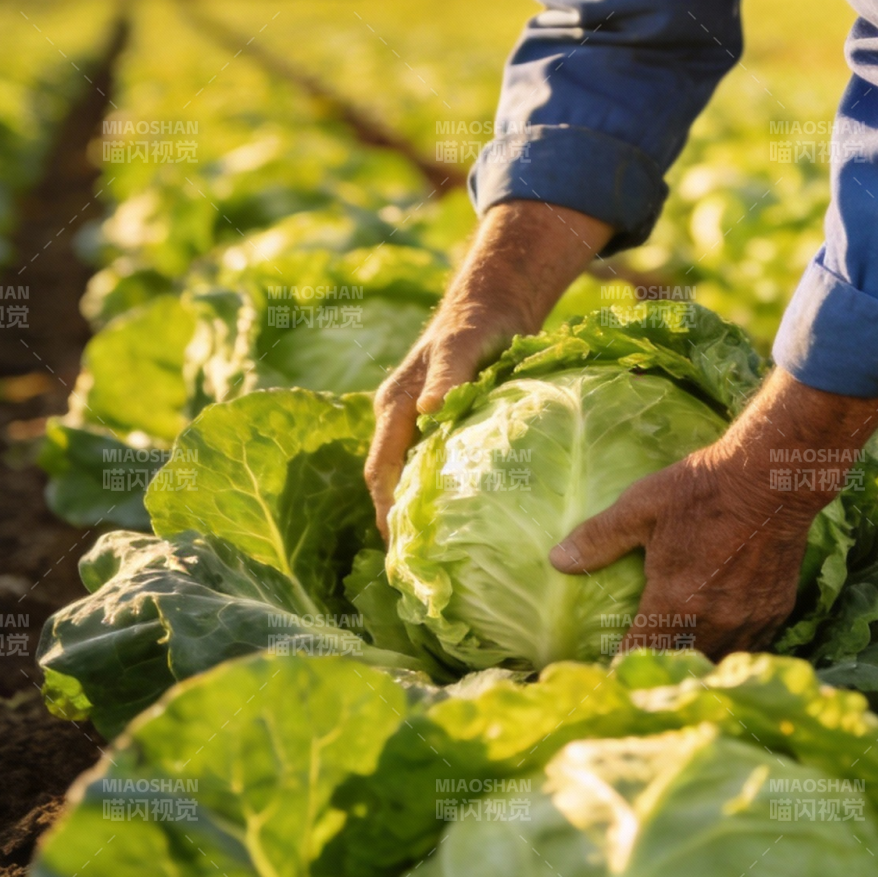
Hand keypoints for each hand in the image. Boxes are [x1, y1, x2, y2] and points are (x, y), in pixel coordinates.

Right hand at [365, 199, 610, 534]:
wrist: (497, 300)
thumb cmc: (478, 321)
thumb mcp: (465, 345)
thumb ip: (449, 377)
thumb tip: (427, 412)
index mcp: (395, 406)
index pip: (380, 473)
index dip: (384, 515)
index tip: (398, 557)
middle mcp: (401, 418)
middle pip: (387, 484)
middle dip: (395, 527)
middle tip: (415, 576)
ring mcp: (420, 423)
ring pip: (408, 479)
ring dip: (414, 516)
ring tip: (433, 563)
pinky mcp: (444, 425)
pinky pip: (432, 468)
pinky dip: (438, 497)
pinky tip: (463, 524)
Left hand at [551, 368, 877, 657]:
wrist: (771, 478)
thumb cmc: (702, 490)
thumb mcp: (641, 506)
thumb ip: (599, 538)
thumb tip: (557, 560)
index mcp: (674, 603)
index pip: (639, 654)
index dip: (619, 664)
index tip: (605, 669)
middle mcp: (712, 622)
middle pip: (679, 665)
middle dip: (659, 667)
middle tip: (641, 666)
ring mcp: (747, 620)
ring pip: (716, 660)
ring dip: (696, 661)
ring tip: (678, 659)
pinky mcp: (774, 610)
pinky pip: (749, 645)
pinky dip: (730, 646)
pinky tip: (720, 638)